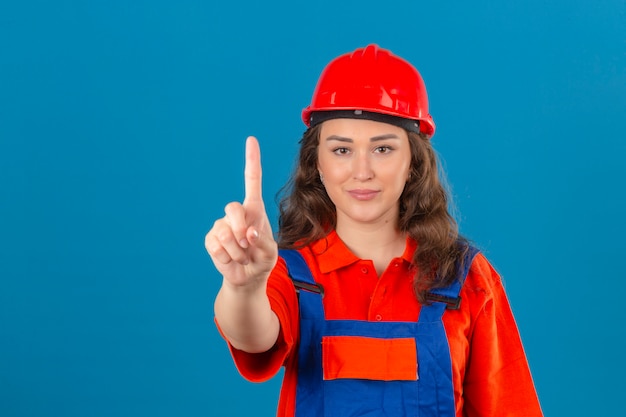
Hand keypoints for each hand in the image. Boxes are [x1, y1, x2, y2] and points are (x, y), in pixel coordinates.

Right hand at [205, 136, 277, 288]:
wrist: (247, 277)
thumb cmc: (262, 260)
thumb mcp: (269, 252)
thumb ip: (262, 242)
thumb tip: (247, 234)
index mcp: (254, 209)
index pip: (252, 180)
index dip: (252, 160)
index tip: (251, 140)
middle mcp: (236, 213)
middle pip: (233, 208)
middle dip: (240, 229)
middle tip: (248, 246)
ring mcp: (221, 225)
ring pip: (224, 232)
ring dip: (237, 251)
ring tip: (243, 257)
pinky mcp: (211, 239)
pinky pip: (216, 246)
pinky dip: (227, 258)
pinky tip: (232, 260)